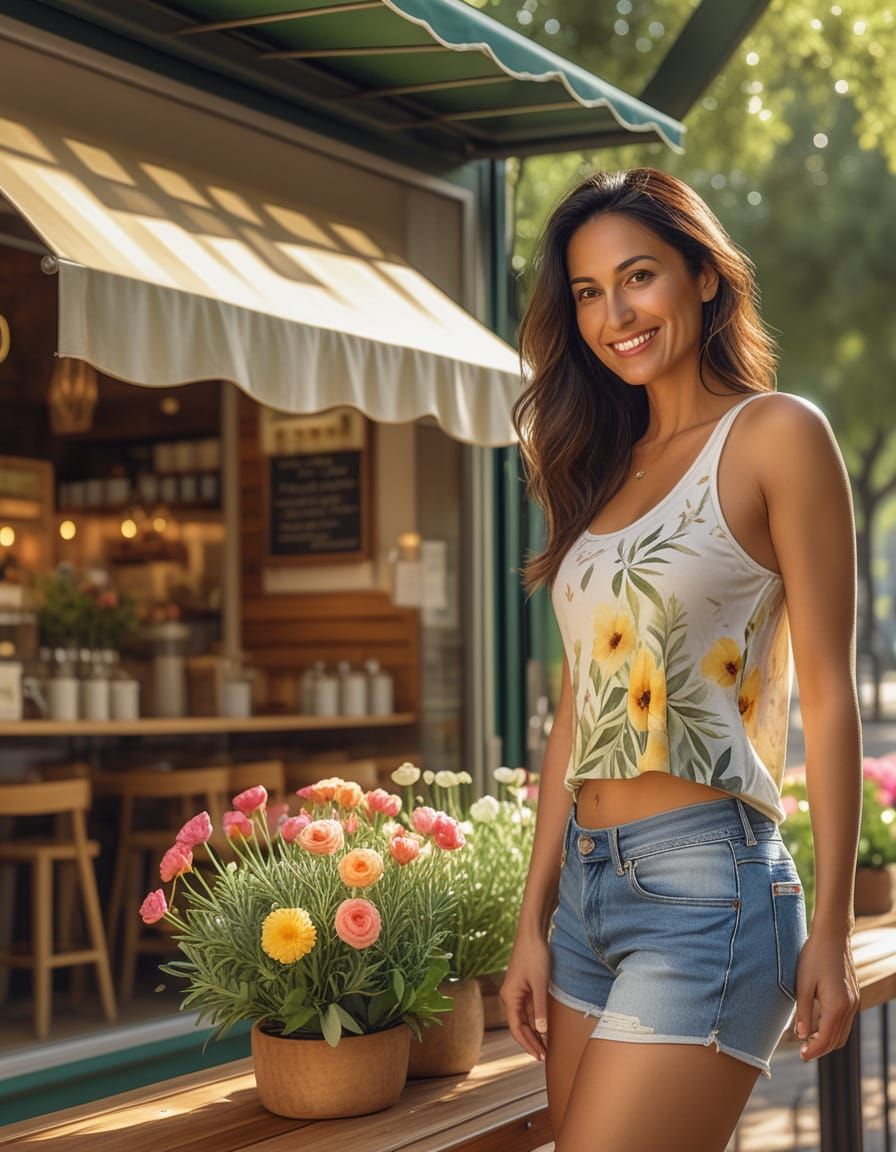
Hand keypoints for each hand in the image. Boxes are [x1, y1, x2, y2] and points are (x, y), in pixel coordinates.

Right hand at [501, 932, 550, 1061]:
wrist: (532, 933)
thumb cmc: (534, 956)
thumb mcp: (540, 984)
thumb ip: (540, 1009)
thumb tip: (541, 1032)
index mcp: (509, 997)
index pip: (516, 1028)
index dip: (527, 1044)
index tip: (539, 1057)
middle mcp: (510, 996)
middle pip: (519, 1026)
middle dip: (531, 1042)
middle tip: (544, 1057)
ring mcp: (517, 992)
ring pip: (525, 1019)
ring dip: (534, 1033)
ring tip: (546, 1047)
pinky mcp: (525, 986)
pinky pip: (529, 1009)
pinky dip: (536, 1020)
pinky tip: (545, 1028)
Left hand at [793, 929, 859, 1061]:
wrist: (832, 937)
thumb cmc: (814, 958)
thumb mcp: (803, 984)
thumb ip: (804, 1012)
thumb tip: (801, 1036)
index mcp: (837, 1006)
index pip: (826, 1039)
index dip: (813, 1051)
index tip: (801, 1055)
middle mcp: (850, 1007)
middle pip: (837, 1040)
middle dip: (821, 1049)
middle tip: (803, 1051)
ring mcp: (854, 1002)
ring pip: (843, 1033)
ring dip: (828, 1040)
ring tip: (809, 1040)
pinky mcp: (854, 997)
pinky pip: (845, 1022)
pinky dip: (834, 1029)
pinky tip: (819, 1025)